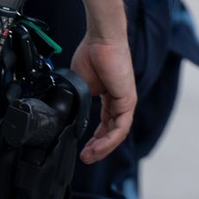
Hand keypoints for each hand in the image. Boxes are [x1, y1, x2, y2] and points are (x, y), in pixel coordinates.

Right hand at [71, 35, 135, 163]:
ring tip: (89, 156)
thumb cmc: (92, 54)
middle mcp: (119, 101)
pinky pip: (120, 127)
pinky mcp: (128, 101)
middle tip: (85, 157)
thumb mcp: (80, 86)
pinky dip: (109, 140)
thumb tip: (71, 118)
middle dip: (98, 148)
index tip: (83, 148)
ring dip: (102, 148)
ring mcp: (125, 101)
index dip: (95, 139)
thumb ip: (79, 102)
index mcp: (109, 97)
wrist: (101, 40)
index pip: (105, 124)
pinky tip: (97, 147)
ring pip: (117, 134)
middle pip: (112, 132)